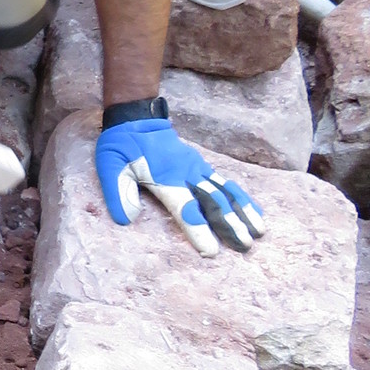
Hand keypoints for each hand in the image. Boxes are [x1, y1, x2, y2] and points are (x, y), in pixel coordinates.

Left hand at [94, 111, 264, 256]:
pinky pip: (227, 184)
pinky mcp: (203, 167)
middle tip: (245, 247)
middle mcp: (188, 174)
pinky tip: (255, 212)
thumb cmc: (122, 146)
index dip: (198, 230)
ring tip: (259, 232)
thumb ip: (118, 192)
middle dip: (230, 226)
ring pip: (226, 192)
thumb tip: (128, 219)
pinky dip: (243, 198)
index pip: (185, 208)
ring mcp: (198, 169)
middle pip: (214, 202)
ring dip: (243, 212)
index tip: (211, 251)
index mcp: (166, 177)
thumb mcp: (110, 165)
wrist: (137, 118)